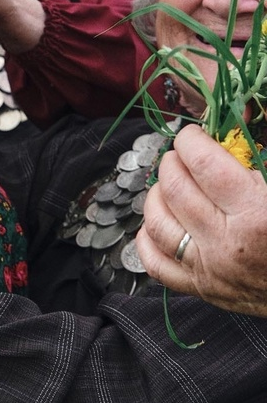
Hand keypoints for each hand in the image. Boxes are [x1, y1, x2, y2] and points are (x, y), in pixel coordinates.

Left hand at [136, 124, 266, 315]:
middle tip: (182, 155)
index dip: (191, 141)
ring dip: (157, 194)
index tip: (193, 135)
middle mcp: (228, 244)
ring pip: (157, 223)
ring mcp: (211, 270)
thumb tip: (248, 113)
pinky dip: (148, 239)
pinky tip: (159, 221)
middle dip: (172, 162)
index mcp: (258, 215)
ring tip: (170, 182)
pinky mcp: (203, 289)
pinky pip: (157, 264)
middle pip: (176, 189)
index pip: (204, 165)